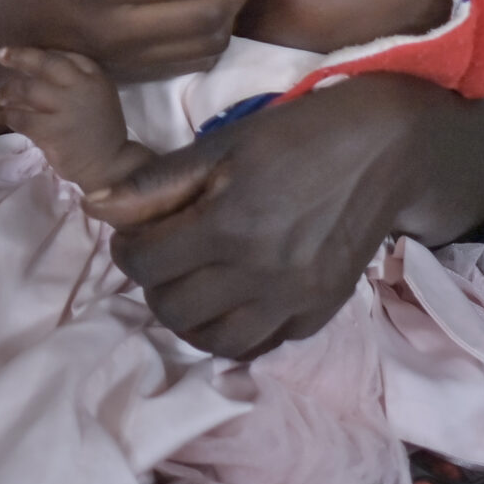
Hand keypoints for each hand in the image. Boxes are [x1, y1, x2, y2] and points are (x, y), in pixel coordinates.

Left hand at [0, 47, 140, 191]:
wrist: (110, 165)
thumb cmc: (98, 126)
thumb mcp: (97, 92)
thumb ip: (74, 74)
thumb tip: (36, 59)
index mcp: (93, 77)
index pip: (58, 57)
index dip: (29, 53)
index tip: (7, 52)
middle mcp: (81, 90)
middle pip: (42, 68)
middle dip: (18, 62)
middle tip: (2, 65)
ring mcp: (67, 112)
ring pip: (28, 91)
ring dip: (10, 93)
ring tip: (3, 99)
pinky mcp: (54, 134)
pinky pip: (23, 119)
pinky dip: (12, 116)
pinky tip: (10, 117)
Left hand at [92, 75, 483, 357]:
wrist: (383, 152)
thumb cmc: (296, 137)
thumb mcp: (222, 144)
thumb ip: (158, 182)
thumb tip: (100, 205)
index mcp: (227, 226)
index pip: (146, 266)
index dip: (127, 250)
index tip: (134, 236)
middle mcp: (258, 274)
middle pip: (172, 310)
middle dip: (153, 285)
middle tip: (162, 258)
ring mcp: (291, 300)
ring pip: (215, 342)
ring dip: (190, 318)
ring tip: (191, 285)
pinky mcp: (318, 312)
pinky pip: (261, 345)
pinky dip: (235, 331)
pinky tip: (231, 299)